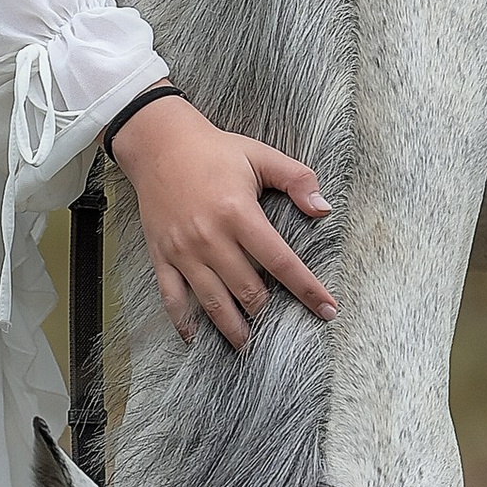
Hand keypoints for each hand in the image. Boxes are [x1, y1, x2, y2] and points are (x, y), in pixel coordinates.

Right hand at [108, 97, 334, 348]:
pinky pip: (172, 297)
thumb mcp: (261, 155)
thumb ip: (297, 180)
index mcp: (239, 213)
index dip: (307, 289)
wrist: (159, 143)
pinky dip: (183, 322)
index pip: (281, 262)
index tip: (327, 310)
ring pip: (213, 302)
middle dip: (267, 310)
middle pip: (248, 290)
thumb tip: (323, 209)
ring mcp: (184, 250)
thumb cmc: (214, 150)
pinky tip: (194, 338)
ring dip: (233, 327)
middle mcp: (211, 237)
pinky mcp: (162, 255)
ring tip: (247, 343)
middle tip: (279, 321)